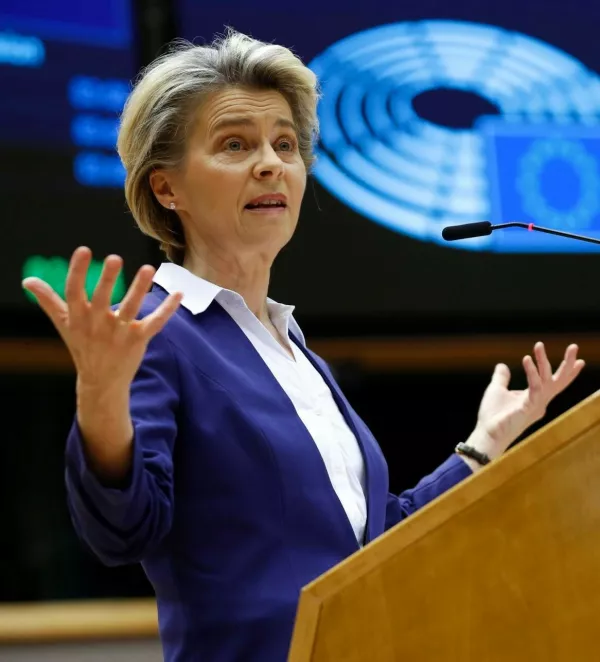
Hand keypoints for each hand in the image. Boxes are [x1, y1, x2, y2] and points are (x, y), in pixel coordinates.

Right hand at [22, 246, 182, 391]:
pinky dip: (167, 309)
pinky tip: (179, 294)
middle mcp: (97, 324)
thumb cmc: (82, 346)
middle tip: (115, 258)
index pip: (75, 290)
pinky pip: (155, 323)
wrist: (101, 381)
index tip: (84, 250)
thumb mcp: (64, 324)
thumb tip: (28, 281)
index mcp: (78, 317)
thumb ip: (48, 301)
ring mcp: (119, 333)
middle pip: (102, 298)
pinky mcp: (138, 339)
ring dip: (139, 289)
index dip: (78, 270)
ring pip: (130, 308)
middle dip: (108, 279)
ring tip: (148, 268)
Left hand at [468, 342, 584, 460]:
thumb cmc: (493, 415)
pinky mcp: (529, 408)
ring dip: (543, 361)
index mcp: (535, 397)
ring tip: (539, 345)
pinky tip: (526, 358)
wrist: (486, 433)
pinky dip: (531, 372)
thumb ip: (502, 378)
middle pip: (558, 381)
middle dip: (567, 364)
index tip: (579, 360)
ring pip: (547, 380)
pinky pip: (534, 386)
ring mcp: (536, 405)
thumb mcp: (497, 390)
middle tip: (574, 346)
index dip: (567, 372)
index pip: (554, 382)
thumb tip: (502, 365)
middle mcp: (540, 401)